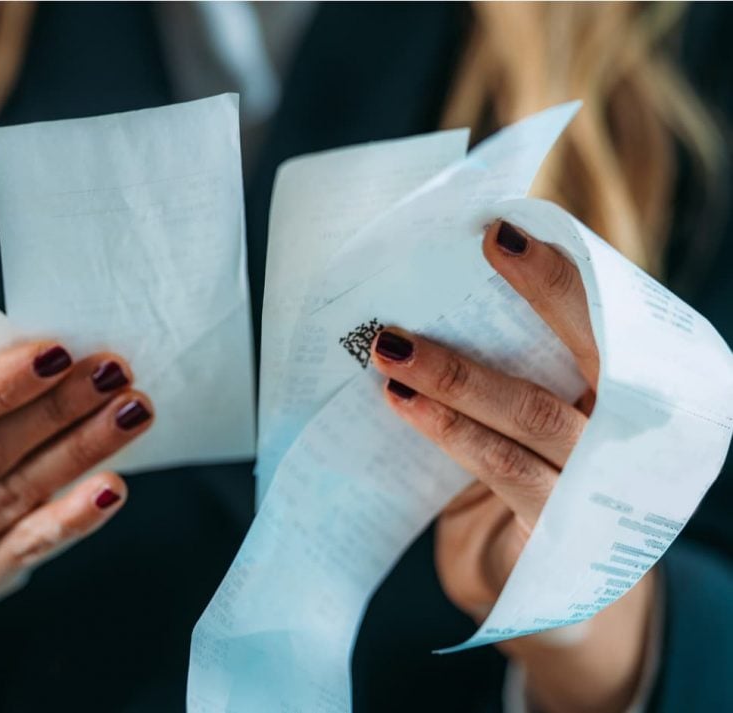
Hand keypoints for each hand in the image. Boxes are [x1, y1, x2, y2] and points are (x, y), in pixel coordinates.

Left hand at [370, 222, 654, 712]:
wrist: (560, 594)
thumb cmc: (542, 478)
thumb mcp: (542, 415)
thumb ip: (521, 363)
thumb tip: (437, 293)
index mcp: (638, 393)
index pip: (611, 318)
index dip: (566, 272)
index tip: (507, 227)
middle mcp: (638, 432)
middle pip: (597, 348)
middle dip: (541, 291)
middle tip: (484, 243)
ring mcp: (603, 483)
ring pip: (531, 410)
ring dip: (456, 373)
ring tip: (391, 345)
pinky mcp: (563, 528)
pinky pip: (503, 467)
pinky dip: (449, 431)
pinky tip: (404, 404)